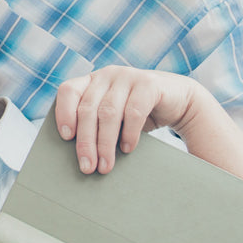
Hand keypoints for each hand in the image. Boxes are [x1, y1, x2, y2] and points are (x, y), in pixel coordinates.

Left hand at [54, 66, 197, 173]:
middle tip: (87, 167)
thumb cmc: (137, 114)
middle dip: (86, 141)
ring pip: (108, 112)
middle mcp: (107, 75)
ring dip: (105, 143)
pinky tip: (127, 149)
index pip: (68, 91)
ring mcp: (128, 76)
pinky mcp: (149, 84)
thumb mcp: (113, 117)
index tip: (65, 137)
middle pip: (88, 109)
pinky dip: (128, 134)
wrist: (178, 101)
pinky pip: (133, 111)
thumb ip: (95, 125)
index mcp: (92, 80)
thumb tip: (79, 158)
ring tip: (105, 166)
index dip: (64, 112)